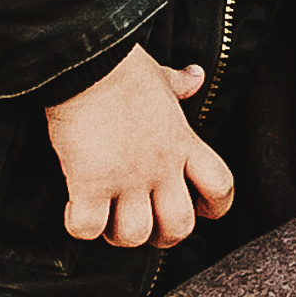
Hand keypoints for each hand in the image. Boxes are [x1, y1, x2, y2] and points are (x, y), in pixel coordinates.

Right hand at [45, 47, 233, 250]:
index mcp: (183, 142)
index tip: (200, 209)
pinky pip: (88, 228)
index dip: (215, 206)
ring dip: (119, 235)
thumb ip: (179, 84)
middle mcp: (161, 166)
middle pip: (179, 226)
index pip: (221, 186)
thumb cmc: (122, 67)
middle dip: (163, 236)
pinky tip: (74, 209)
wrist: (88, 60)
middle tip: (145, 224)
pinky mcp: (90, 182)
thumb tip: (196, 75)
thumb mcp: (159, 77)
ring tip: (106, 219)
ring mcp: (127, 177)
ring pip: (135, 235)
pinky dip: (79, 226)